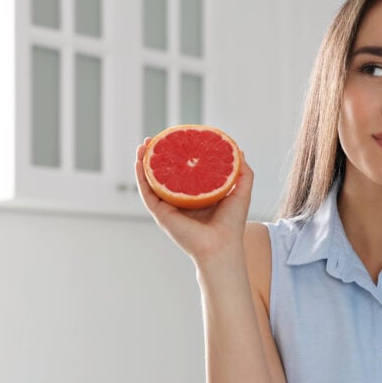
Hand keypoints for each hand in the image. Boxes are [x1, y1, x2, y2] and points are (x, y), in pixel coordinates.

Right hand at [134, 137, 254, 263]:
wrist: (221, 245)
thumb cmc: (232, 224)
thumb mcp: (240, 192)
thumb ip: (242, 173)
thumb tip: (239, 151)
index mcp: (197, 195)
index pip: (184, 171)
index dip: (178, 155)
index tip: (176, 139)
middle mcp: (181, 200)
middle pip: (165, 173)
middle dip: (157, 155)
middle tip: (154, 138)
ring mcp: (169, 206)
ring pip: (152, 180)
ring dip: (144, 162)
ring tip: (143, 144)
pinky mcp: (161, 214)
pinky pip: (147, 193)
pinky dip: (141, 177)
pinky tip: (139, 162)